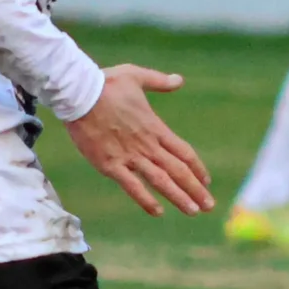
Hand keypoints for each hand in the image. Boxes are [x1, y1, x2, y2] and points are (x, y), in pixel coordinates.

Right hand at [63, 65, 212, 217]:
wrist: (79, 94)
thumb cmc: (106, 83)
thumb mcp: (137, 76)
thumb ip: (160, 81)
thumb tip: (180, 80)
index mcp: (155, 127)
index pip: (184, 152)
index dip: (198, 168)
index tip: (207, 181)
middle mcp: (147, 145)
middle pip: (178, 171)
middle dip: (195, 190)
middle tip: (209, 206)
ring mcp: (129, 156)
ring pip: (160, 181)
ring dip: (178, 197)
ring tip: (193, 211)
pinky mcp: (110, 164)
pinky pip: (132, 186)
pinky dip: (146, 200)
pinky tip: (158, 212)